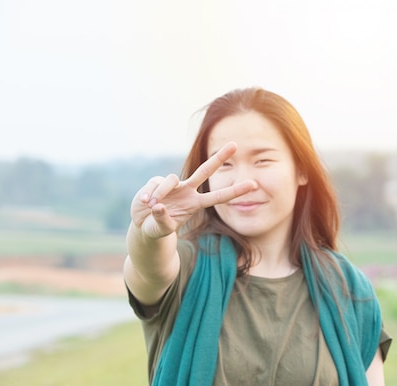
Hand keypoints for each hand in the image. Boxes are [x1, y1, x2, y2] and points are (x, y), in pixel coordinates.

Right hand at [130, 142, 255, 238]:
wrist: (142, 223)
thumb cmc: (156, 228)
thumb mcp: (161, 229)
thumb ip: (162, 220)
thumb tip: (158, 206)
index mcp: (195, 204)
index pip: (219, 197)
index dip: (236, 191)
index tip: (254, 184)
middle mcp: (187, 191)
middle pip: (205, 171)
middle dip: (220, 157)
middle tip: (235, 144)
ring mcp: (173, 185)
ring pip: (170, 180)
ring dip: (161, 194)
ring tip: (151, 206)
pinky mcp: (156, 182)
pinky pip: (155, 184)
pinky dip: (149, 194)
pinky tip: (145, 203)